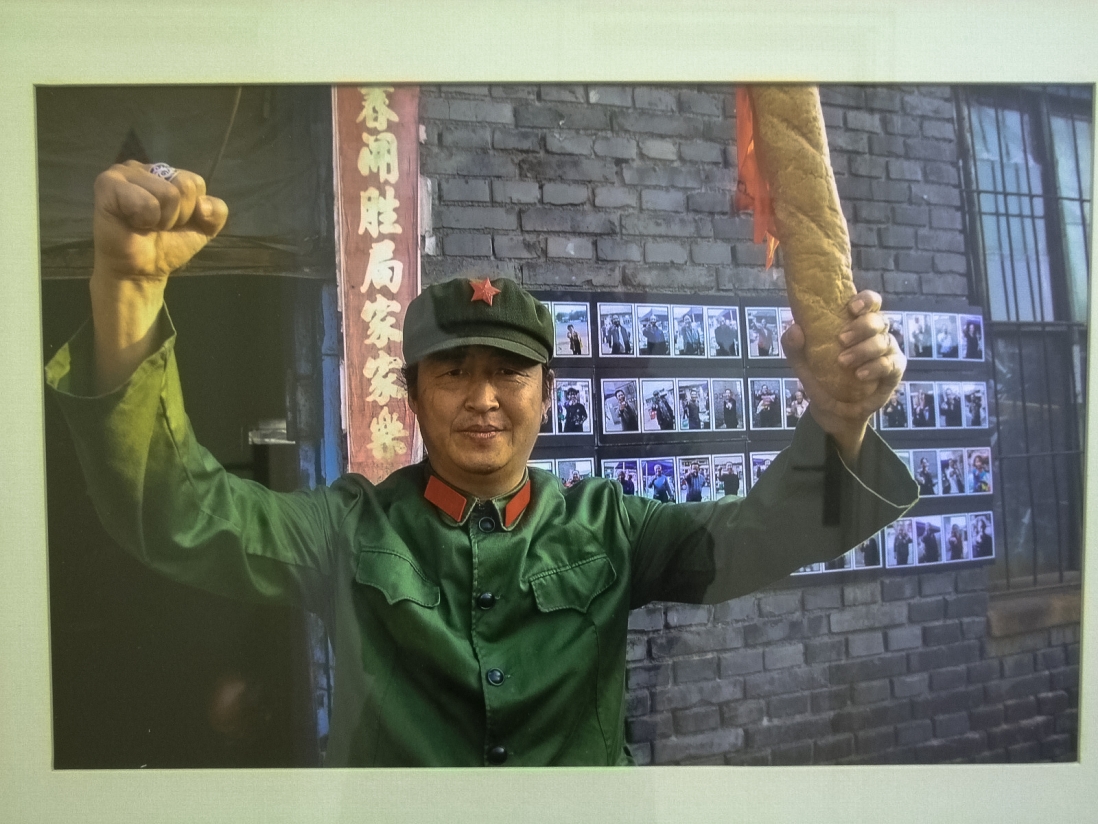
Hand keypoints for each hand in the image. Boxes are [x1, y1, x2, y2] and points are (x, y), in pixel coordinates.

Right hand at [92, 160, 227, 282]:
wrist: (142, 270)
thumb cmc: (167, 245)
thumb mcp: (204, 229)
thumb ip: (217, 211)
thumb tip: (203, 204)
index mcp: (166, 173)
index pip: (196, 182)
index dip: (192, 210)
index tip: (174, 222)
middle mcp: (145, 168)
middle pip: (185, 185)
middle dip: (178, 214)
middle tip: (157, 224)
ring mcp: (124, 172)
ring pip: (168, 194)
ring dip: (161, 219)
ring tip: (145, 224)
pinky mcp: (107, 184)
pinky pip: (145, 202)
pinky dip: (145, 219)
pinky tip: (131, 222)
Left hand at [782, 290, 905, 461]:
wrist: (831, 409)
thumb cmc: (820, 376)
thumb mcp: (801, 362)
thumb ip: (793, 345)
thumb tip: (795, 329)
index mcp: (856, 323)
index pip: (870, 302)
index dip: (866, 300)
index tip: (851, 307)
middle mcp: (875, 334)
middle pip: (879, 319)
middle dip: (862, 326)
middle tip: (841, 339)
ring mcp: (887, 351)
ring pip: (884, 341)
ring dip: (863, 350)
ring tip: (843, 362)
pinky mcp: (894, 370)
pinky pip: (890, 364)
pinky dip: (875, 367)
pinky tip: (860, 375)